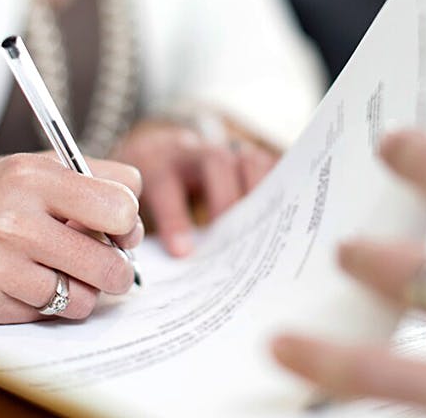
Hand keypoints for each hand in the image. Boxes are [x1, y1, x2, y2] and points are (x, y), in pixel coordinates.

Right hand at [0, 154, 142, 323]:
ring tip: (64, 275)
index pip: (121, 206)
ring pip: (82, 299)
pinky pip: (45, 316)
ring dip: (83, 292)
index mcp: (34, 177)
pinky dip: (46, 305)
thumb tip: (133, 225)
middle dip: (119, 269)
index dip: (129, 222)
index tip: (120, 229)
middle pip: (110, 262)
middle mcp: (13, 219)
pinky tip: (25, 283)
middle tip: (110, 266)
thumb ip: (87, 183)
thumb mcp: (30, 167)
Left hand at [114, 118, 277, 255]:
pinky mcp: (248, 156)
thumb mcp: (141, 205)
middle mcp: (194, 150)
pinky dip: (278, 189)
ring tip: (264, 233)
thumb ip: (153, 229)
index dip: (175, 218)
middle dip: (225, 200)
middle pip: (215, 162)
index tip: (182, 253)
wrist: (162, 150)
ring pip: (247, 160)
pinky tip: (284, 219)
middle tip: (232, 241)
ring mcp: (224, 149)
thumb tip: (170, 275)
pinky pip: (269, 166)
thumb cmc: (155, 191)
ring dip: (257, 195)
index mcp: (158, 162)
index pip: (165, 184)